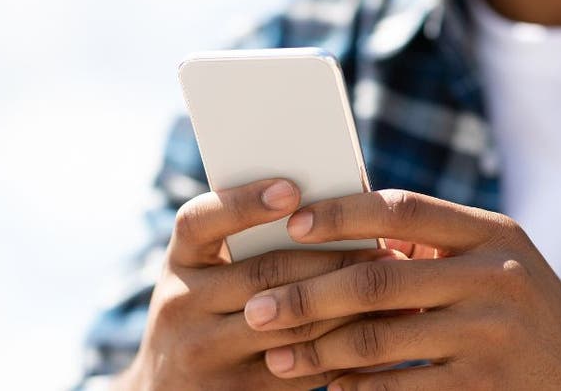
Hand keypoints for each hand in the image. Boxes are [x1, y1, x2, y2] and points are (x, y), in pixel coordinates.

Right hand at [117, 179, 399, 390]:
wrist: (168, 388)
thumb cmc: (206, 310)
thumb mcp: (208, 272)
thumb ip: (248, 242)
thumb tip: (328, 205)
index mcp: (180, 260)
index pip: (202, 220)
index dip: (244, 202)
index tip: (292, 189)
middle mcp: (181, 304)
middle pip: (264, 273)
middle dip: (332, 258)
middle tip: (385, 247)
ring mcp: (204, 353)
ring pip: (291, 322)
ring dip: (349, 303)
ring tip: (393, 285)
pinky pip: (299, 366)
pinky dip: (342, 345)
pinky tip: (377, 327)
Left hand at [241, 189, 560, 389]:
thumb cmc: (526, 311)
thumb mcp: (497, 261)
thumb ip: (433, 244)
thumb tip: (338, 222)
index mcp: (492, 233)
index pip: (403, 208)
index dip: (341, 213)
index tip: (290, 224)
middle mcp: (496, 276)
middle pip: (377, 278)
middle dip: (306, 295)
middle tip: (254, 307)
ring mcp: (492, 335)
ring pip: (380, 339)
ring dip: (319, 349)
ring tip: (277, 355)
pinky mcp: (484, 388)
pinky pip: (399, 390)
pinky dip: (356, 389)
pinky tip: (328, 387)